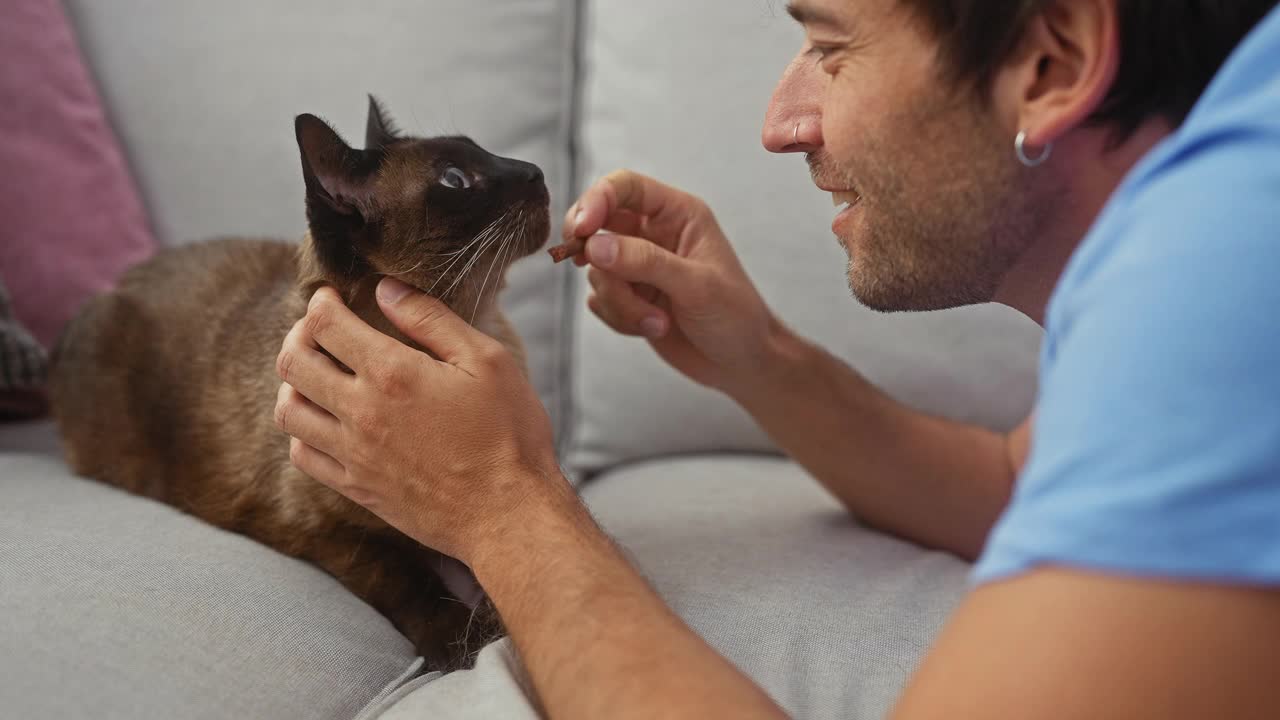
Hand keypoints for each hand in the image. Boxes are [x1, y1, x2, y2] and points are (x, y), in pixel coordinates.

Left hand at [273, 280, 560, 564]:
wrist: (508, 515)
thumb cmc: (508, 434)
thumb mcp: (487, 361)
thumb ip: (432, 320)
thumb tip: (386, 290)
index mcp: (393, 373)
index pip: (325, 324)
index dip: (320, 302)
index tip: (330, 296)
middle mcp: (361, 412)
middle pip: (293, 362)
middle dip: (299, 334)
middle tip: (319, 329)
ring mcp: (353, 454)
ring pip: (288, 409)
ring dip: (293, 382)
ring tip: (317, 372)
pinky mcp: (356, 487)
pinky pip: (302, 454)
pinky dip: (302, 429)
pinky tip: (326, 420)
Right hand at [568, 169, 786, 393]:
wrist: (741, 363)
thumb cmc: (735, 315)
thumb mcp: (696, 285)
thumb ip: (646, 262)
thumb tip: (595, 246)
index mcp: (677, 214)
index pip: (624, 187)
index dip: (596, 200)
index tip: (580, 230)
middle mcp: (654, 234)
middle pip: (598, 224)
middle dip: (593, 253)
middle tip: (584, 265)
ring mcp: (638, 267)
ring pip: (597, 270)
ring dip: (620, 301)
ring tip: (657, 321)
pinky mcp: (630, 298)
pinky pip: (600, 300)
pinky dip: (619, 318)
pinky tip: (653, 328)